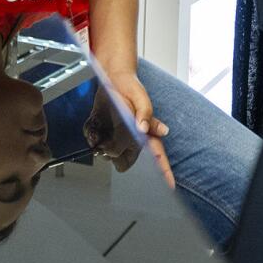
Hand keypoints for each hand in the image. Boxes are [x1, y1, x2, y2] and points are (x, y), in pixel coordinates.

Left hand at [86, 69, 173, 187]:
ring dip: (102, 145)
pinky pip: (96, 143)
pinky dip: (92, 136)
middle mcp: (133, 137)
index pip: (159, 154)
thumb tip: (144, 129)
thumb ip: (145, 113)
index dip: (165, 170)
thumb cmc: (129, 86)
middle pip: (127, 159)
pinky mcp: (105, 133)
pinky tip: (94, 126)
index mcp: (146, 131)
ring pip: (110, 154)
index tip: (170, 185)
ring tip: (100, 128)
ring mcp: (118, 137)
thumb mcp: (139, 96)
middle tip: (108, 140)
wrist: (110, 77)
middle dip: (115, 152)